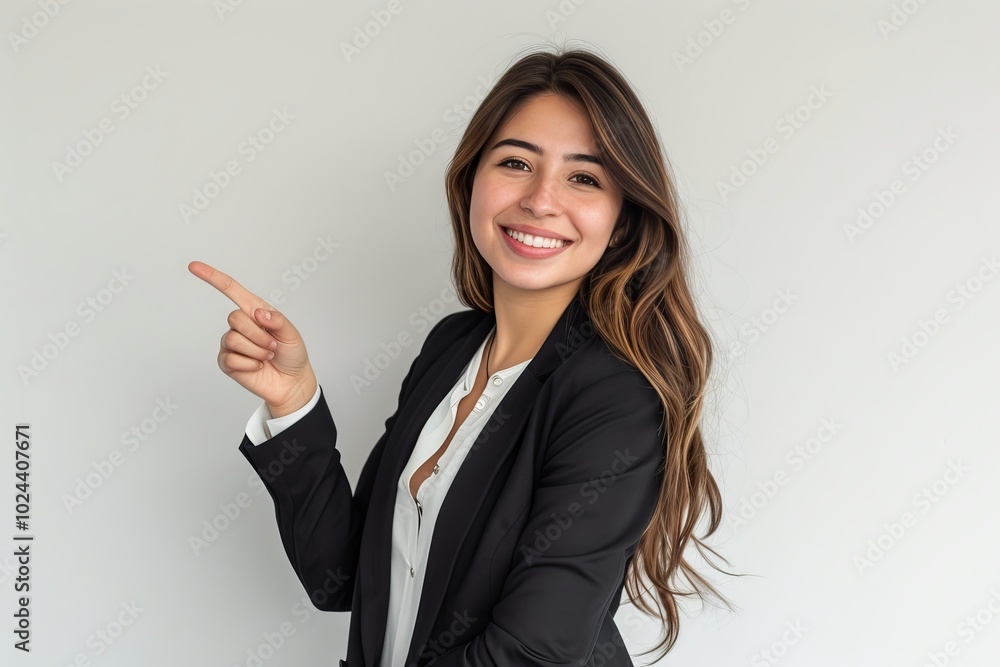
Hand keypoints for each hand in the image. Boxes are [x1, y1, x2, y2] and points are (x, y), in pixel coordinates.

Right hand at [188, 260, 317, 417]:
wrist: (291, 383)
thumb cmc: (292, 354)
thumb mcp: (292, 334)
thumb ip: (278, 321)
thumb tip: (258, 314)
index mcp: (256, 311)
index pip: (231, 290)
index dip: (212, 277)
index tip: (193, 266)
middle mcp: (241, 324)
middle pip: (234, 317)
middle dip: (257, 335)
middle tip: (272, 346)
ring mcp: (231, 343)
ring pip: (233, 339)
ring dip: (256, 351)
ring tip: (267, 356)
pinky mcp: (227, 362)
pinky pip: (230, 358)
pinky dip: (249, 364)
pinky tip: (257, 367)